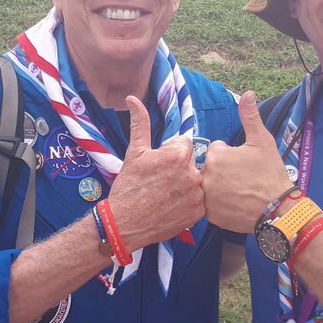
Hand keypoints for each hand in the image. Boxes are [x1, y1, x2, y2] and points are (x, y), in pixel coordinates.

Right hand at [106, 96, 203, 249]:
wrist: (124, 223)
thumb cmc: (128, 186)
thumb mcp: (134, 152)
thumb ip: (140, 123)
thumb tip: (132, 98)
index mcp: (179, 155)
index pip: (185, 145)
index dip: (171, 154)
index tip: (159, 166)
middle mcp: (193, 174)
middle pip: (192, 164)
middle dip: (180, 170)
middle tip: (161, 183)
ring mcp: (197, 196)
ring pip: (197, 183)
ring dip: (186, 187)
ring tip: (166, 196)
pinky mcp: (198, 214)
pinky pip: (199, 202)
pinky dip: (188, 204)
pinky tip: (172, 207)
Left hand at [201, 91, 295, 232]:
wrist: (279, 209)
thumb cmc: (271, 173)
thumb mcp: (262, 141)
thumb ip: (250, 116)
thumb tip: (248, 93)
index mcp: (216, 156)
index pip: (217, 150)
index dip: (232, 155)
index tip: (245, 164)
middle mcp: (206, 177)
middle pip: (211, 168)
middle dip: (224, 171)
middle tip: (244, 179)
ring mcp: (207, 198)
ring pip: (210, 186)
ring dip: (220, 187)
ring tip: (241, 192)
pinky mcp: (211, 216)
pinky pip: (211, 205)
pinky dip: (220, 205)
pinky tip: (236, 204)